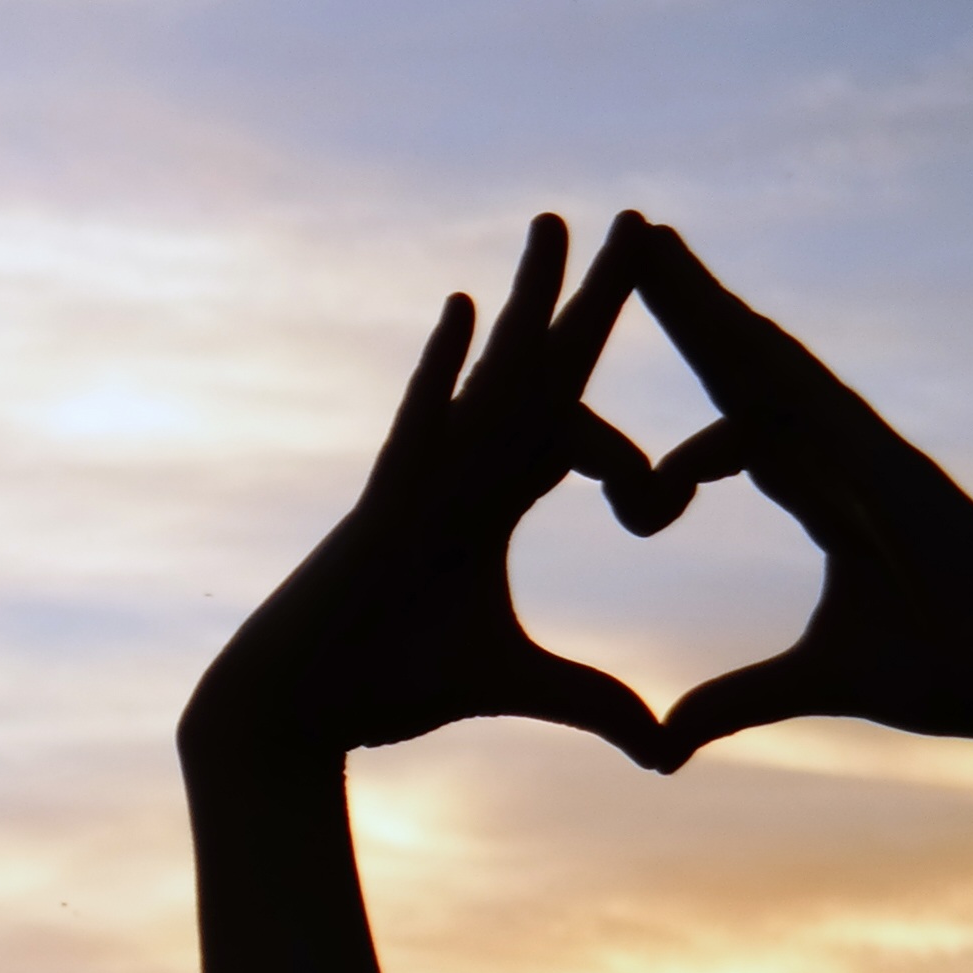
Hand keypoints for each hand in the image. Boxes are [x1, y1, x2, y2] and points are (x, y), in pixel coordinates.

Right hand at [185, 210, 666, 773]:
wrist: (297, 712)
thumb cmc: (387, 689)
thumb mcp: (516, 686)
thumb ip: (590, 699)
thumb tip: (664, 748)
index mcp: (494, 504)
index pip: (581, 443)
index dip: (638, 470)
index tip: (675, 508)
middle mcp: (462, 473)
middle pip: (544, 372)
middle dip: (592, 300)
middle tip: (639, 224)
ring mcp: (422, 478)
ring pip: (489, 373)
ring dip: (525, 297)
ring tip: (556, 225)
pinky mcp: (386, 500)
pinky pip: (422, 421)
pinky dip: (442, 368)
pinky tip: (465, 310)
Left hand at [619, 223, 972, 768]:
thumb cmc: (946, 671)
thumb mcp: (812, 682)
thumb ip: (735, 699)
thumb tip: (665, 741)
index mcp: (824, 494)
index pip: (733, 432)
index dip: (679, 407)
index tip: (616, 412)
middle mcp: (841, 455)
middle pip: (744, 368)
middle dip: (686, 309)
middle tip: (627, 245)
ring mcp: (866, 450)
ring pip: (770, 359)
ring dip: (707, 302)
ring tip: (647, 245)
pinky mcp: (890, 461)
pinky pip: (817, 393)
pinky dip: (764, 356)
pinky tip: (717, 315)